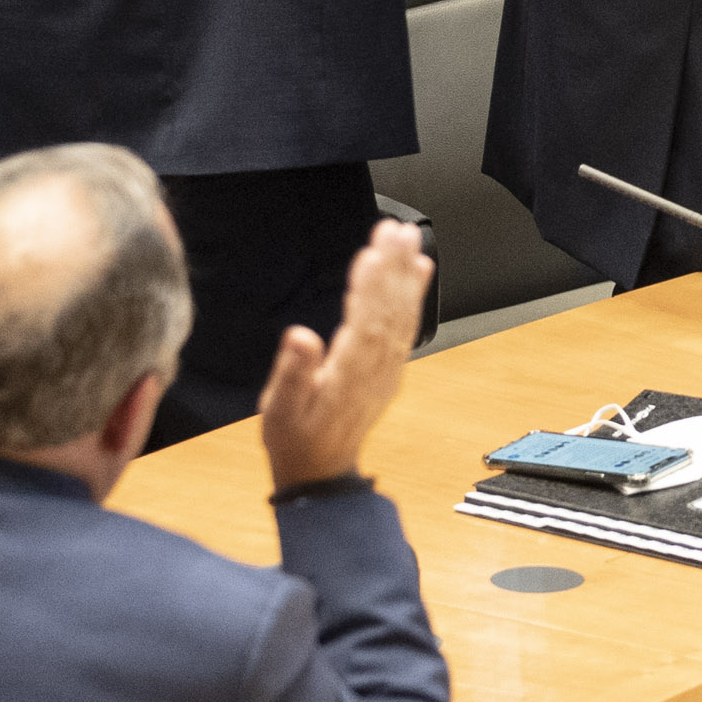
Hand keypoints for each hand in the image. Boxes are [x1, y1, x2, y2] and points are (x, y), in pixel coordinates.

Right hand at [256, 217, 434, 493]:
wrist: (321, 472)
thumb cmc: (295, 439)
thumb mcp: (280, 412)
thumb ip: (292, 375)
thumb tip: (301, 336)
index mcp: (349, 375)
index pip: (365, 321)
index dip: (370, 286)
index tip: (374, 251)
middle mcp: (375, 368)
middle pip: (388, 310)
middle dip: (393, 267)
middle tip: (396, 229)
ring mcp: (386, 368)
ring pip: (400, 314)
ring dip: (406, 275)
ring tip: (410, 237)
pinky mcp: (389, 367)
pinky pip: (406, 325)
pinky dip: (414, 295)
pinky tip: (420, 270)